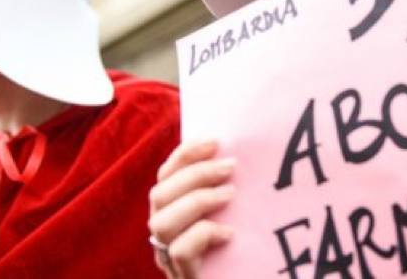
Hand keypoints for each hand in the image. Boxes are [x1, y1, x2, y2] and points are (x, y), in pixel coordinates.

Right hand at [148, 140, 235, 278]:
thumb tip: (242, 157)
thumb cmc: (248, 259)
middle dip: (194, 174)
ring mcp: (170, 261)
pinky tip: (228, 234)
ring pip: (161, 223)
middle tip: (231, 168)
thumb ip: (227, 193)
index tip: (214, 141)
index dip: (184, 155)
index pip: (165, 176)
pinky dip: (203, 235)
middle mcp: (164, 238)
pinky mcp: (185, 278)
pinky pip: (179, 252)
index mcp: (173, 214)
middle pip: (158, 195)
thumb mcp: (235, 218)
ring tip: (229, 196)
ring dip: (196, 201)